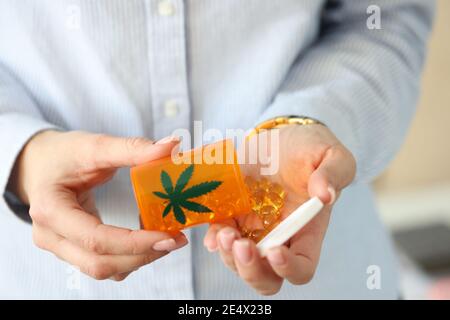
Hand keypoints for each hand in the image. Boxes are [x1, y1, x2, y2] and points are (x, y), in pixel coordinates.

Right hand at [10, 130, 186, 280]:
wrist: (39, 164)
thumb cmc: (63, 154)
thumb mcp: (94, 146)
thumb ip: (132, 148)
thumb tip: (173, 146)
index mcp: (51, 210)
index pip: (95, 239)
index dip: (135, 243)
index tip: (168, 235)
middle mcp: (50, 236)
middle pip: (99, 264)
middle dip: (142, 255)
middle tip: (176, 240)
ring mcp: (59, 247)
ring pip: (102, 269)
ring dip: (138, 259)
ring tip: (167, 239)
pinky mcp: (72, 249)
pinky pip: (103, 264)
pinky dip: (129, 257)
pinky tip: (148, 239)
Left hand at [203, 124, 355, 294]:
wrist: (281, 137)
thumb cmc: (310, 149)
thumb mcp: (330, 154)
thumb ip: (333, 173)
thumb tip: (325, 195)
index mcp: (307, 230)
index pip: (302, 267)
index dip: (289, 268)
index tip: (276, 250)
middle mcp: (279, 237)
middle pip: (266, 277)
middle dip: (251, 269)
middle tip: (241, 245)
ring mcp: (253, 229)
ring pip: (238, 262)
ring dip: (228, 254)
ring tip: (224, 232)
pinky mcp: (233, 216)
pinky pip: (219, 238)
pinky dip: (214, 238)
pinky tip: (214, 229)